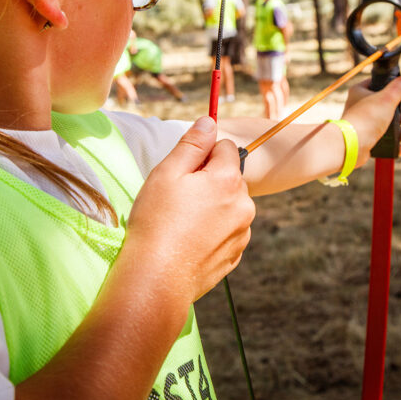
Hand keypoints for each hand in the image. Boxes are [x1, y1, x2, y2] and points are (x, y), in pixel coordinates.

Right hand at [124, 116, 254, 301]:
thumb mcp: (167, 173)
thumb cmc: (156, 222)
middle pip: (230, 177)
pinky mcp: (235, 255)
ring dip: (212, 206)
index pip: (226, 148)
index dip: (202, 156)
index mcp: (228, 180)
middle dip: (209, 181)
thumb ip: (192, 144)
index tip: (182, 173)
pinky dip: (213, 231)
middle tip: (178, 199)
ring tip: (182, 222)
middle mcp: (244, 204)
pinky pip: (227, 231)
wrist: (156, 278)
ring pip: (230, 204)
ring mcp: (242, 232)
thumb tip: (209, 121)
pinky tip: (189, 240)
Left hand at [341, 76, 400, 166]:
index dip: (392, 89)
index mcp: (360, 91)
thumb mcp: (387, 98)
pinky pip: (384, 141)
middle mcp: (360, 106)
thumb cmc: (367, 118)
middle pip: (387, 107)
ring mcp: (363, 124)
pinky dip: (394, 145)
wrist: (351, 145)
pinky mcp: (366, 139)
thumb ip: (399, 88)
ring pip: (388, 125)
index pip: (378, 84)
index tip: (400, 95)